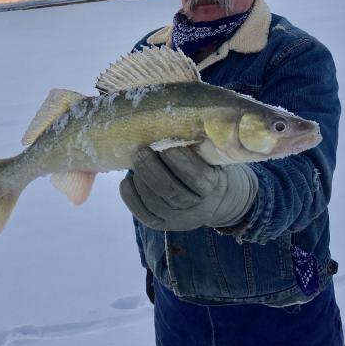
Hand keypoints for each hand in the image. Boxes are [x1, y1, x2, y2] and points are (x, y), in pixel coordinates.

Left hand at [120, 146, 257, 230]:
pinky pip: (144, 215)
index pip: (196, 177)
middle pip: (171, 191)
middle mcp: (196, 208)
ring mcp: (178, 220)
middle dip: (153, 169)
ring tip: (136, 160)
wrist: (217, 201)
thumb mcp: (213, 157)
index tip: (167, 145)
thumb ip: (201, 145)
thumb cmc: (210, 168)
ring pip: (156, 203)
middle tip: (143, 150)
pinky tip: (127, 181)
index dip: (180, 161)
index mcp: (212, 188)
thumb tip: (183, 120)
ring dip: (142, 180)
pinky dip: (131, 198)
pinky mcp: (163, 225)